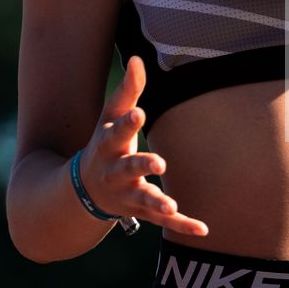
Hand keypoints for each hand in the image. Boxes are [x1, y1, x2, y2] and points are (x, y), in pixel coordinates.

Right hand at [82, 54, 208, 236]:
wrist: (85, 190)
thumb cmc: (105, 143)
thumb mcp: (110, 117)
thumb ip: (128, 91)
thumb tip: (137, 59)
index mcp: (108, 144)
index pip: (117, 131)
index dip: (128, 123)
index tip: (139, 112)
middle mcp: (115, 172)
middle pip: (129, 168)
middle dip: (142, 165)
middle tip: (158, 163)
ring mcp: (128, 194)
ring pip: (143, 200)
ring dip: (157, 202)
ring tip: (171, 205)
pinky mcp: (142, 212)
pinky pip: (163, 221)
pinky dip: (182, 224)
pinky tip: (203, 229)